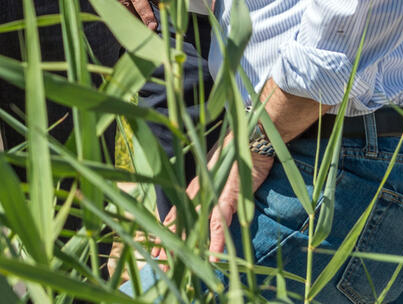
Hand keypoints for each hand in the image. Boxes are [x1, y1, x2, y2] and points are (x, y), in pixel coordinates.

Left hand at [157, 140, 274, 261]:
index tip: (154, 244)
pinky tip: (213, 256)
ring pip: (195, 225)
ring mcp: (212, 196)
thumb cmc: (234, 157)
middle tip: (156, 258)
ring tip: (177, 262)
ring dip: (186, 245)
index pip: (176, 211)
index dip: (165, 229)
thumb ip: (207, 189)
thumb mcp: (216, 175)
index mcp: (195, 188)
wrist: (247, 140)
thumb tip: (202, 204)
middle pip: (180, 220)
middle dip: (168, 240)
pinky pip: (220, 224)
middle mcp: (199, 192)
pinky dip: (217, 242)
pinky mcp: (228, 198)